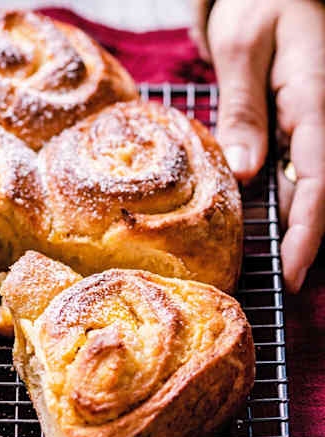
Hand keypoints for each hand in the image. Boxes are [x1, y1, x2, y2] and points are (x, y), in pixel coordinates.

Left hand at [196, 0, 324, 292]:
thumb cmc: (262, 3)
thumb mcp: (244, 46)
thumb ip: (244, 108)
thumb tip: (245, 172)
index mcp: (314, 101)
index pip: (317, 180)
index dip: (307, 233)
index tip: (292, 273)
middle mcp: (317, 119)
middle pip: (314, 193)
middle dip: (301, 241)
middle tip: (277, 285)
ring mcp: (309, 124)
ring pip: (304, 185)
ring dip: (290, 225)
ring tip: (267, 265)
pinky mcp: (295, 124)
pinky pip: (291, 168)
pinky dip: (278, 198)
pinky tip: (260, 224)